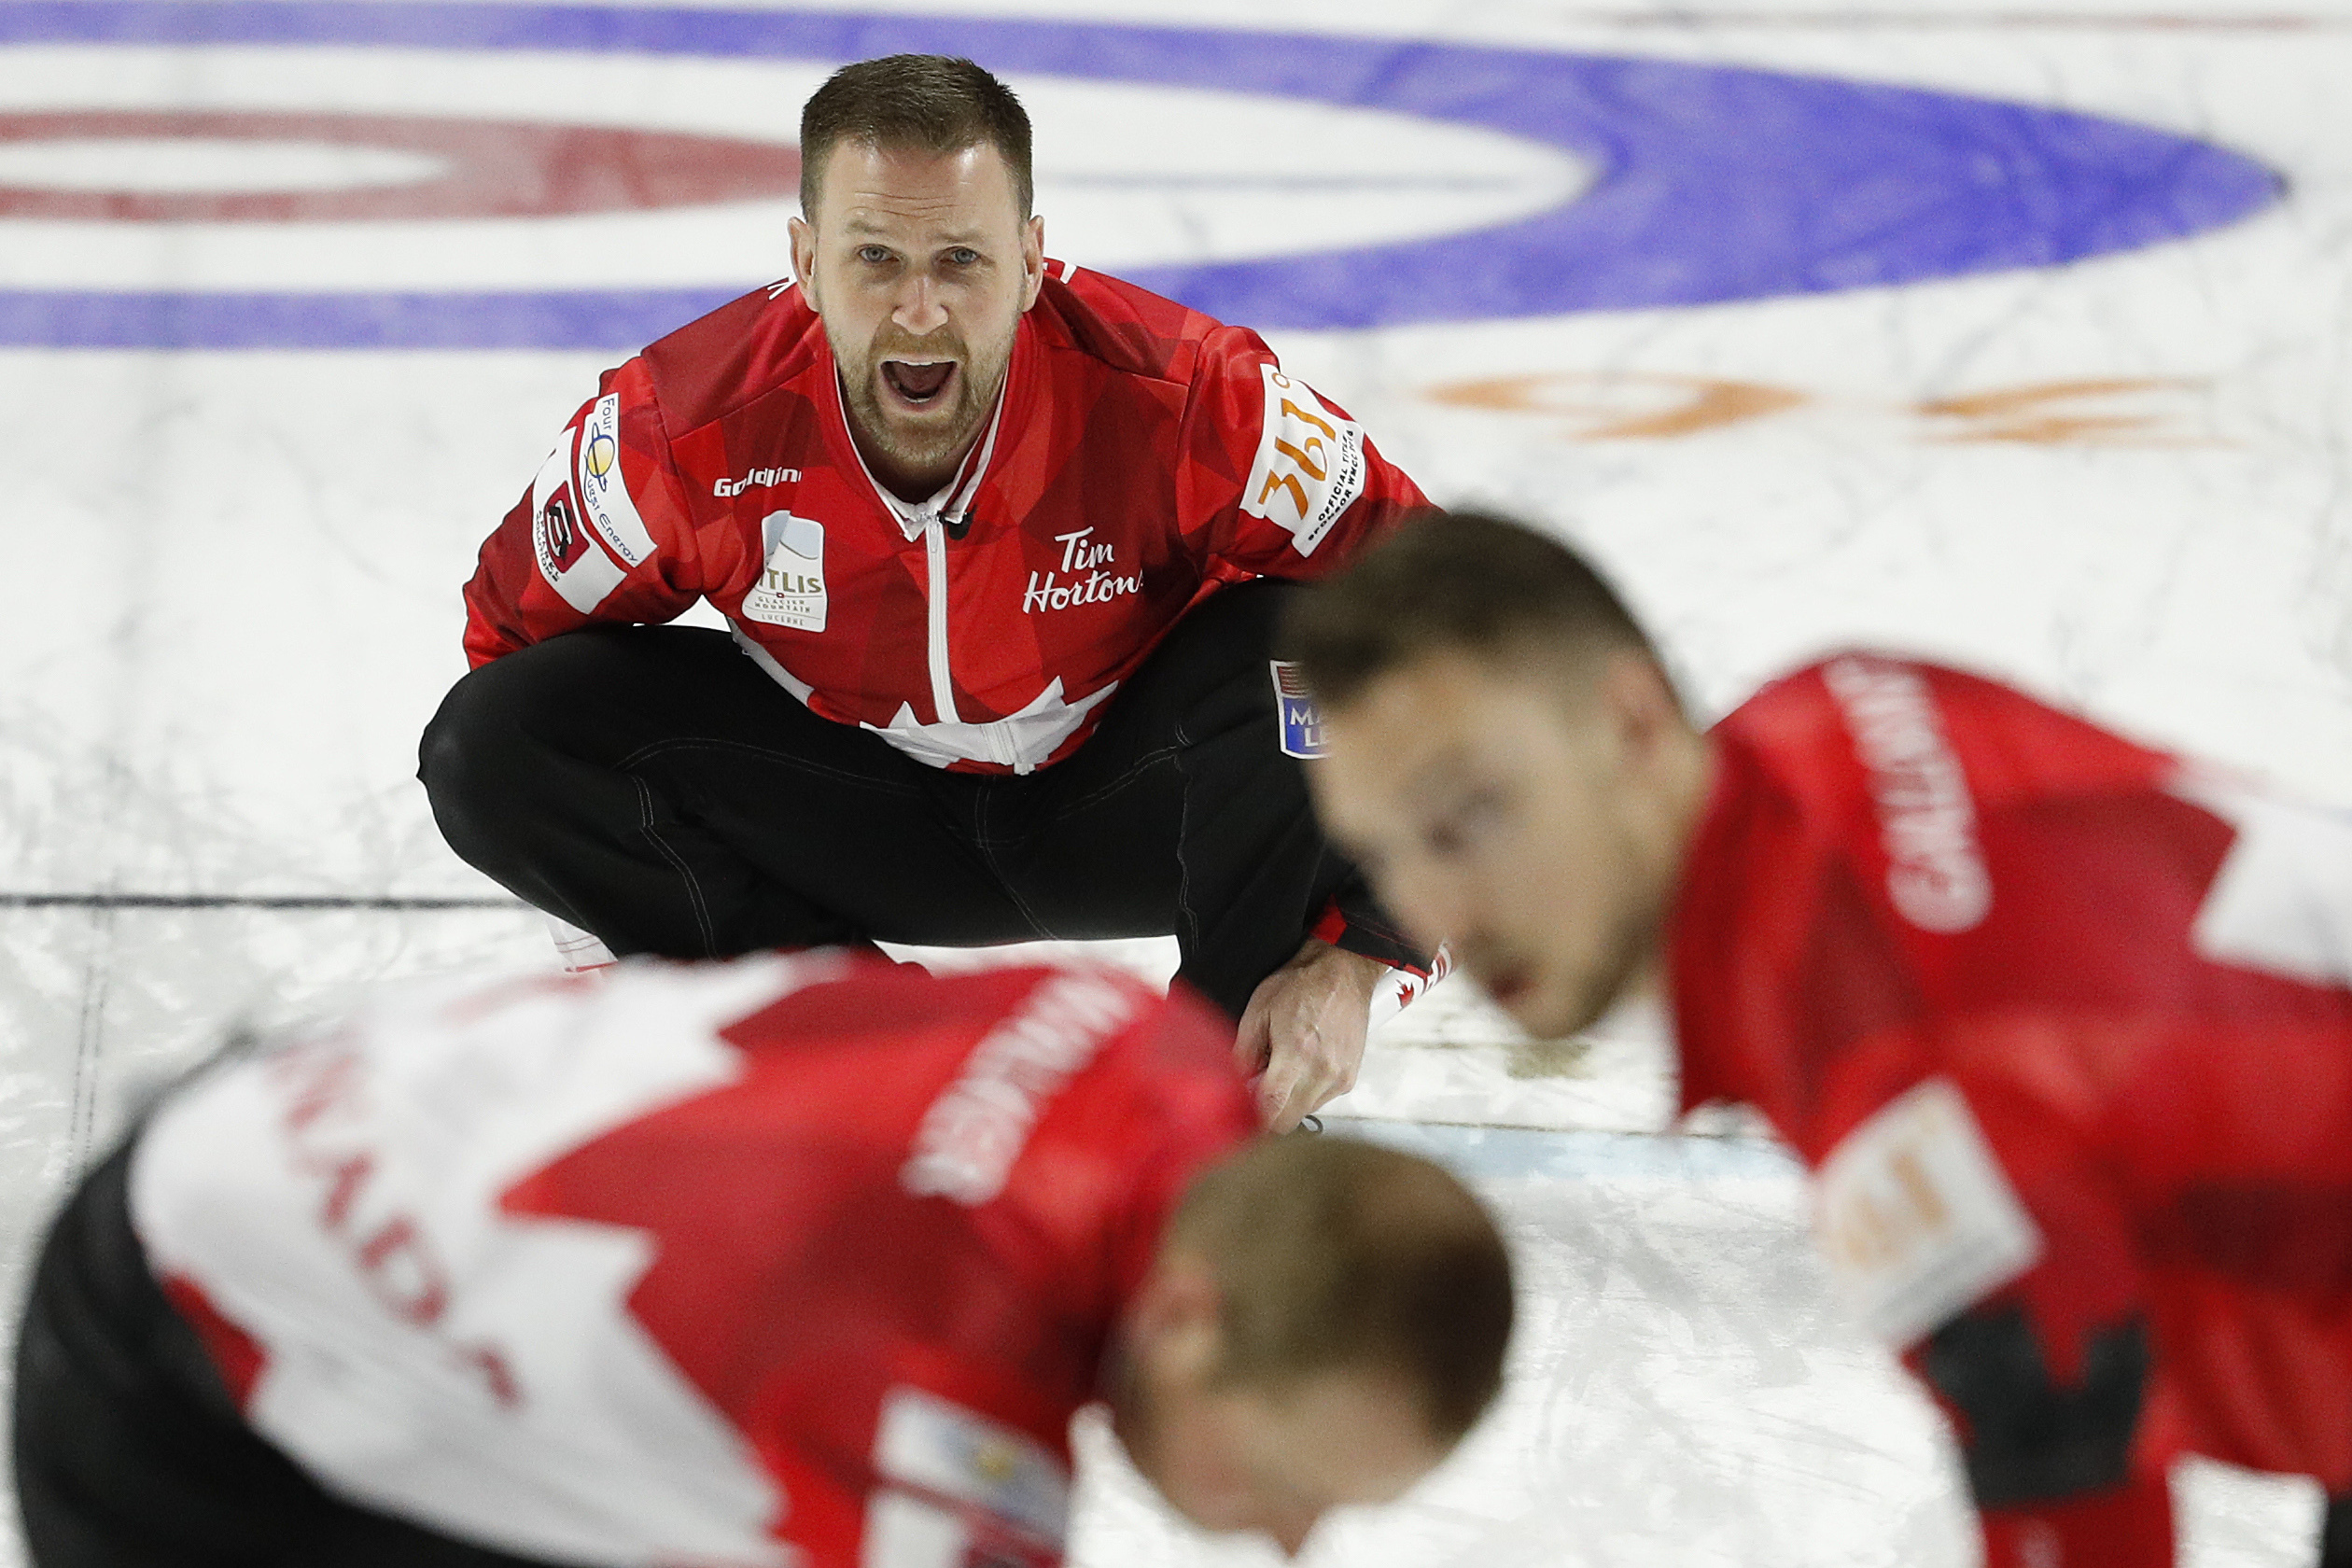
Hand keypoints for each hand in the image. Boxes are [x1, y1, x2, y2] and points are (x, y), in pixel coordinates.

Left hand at [1233, 939, 1386, 1131]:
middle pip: (1288, 1120)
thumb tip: (1235, 1083)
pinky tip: (1303, 1065)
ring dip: (1289, 1101)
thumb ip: (1244, 1053)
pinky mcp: (1350, 1078)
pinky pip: (1322, 1100)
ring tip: (1285, 1068)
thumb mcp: (1258, 1011)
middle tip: (1259, 1087)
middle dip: (1269, 1111)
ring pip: (1304, 1113)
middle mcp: (1323, 1071)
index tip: (1242, 1111)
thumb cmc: (1302, 984)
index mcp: (1297, 1053)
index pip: (1272, 1109)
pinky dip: (1307, 1092)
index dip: (1252, 1117)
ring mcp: (1340, 1077)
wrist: (1342, 972)